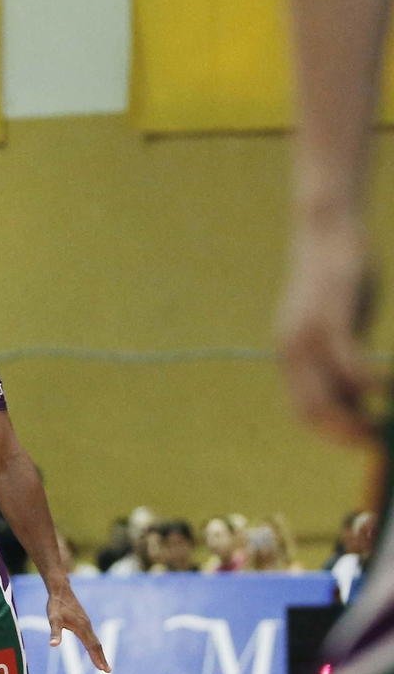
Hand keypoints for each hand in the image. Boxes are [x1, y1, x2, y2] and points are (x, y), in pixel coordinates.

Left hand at [47, 583, 107, 671]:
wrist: (60, 591)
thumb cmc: (56, 606)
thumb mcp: (53, 620)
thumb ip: (54, 633)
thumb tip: (53, 645)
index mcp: (82, 628)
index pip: (91, 646)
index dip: (96, 658)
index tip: (102, 669)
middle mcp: (87, 626)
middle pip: (97, 645)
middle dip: (102, 658)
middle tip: (108, 671)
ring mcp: (87, 624)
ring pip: (95, 641)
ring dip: (100, 653)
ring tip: (103, 664)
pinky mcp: (84, 621)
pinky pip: (92, 636)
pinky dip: (95, 645)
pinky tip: (94, 648)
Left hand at [278, 216, 382, 443]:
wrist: (325, 232)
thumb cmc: (339, 281)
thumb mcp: (338, 326)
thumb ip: (341, 360)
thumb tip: (360, 397)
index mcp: (290, 356)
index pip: (301, 411)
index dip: (329, 433)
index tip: (359, 441)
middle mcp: (291, 351)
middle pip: (311, 410)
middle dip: (344, 433)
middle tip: (375, 441)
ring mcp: (307, 337)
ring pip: (327, 394)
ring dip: (357, 416)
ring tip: (384, 423)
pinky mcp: (329, 319)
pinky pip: (348, 364)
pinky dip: (369, 383)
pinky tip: (390, 389)